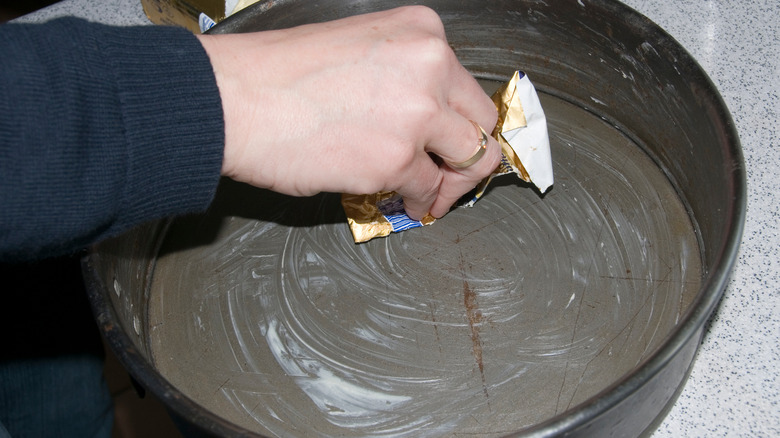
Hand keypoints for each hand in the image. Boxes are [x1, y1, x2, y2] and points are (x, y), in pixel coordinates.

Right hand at [197, 6, 500, 218]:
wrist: (233, 99)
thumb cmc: (275, 75)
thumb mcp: (356, 49)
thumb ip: (400, 76)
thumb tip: (419, 117)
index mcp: (420, 32)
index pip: (466, 86)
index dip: (462, 122)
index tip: (455, 141)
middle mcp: (429, 66)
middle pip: (481, 124)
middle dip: (471, 158)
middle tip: (455, 176)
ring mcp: (417, 113)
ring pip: (468, 161)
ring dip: (452, 187)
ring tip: (432, 198)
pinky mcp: (397, 159)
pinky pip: (428, 190)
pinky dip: (420, 202)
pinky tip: (406, 204)